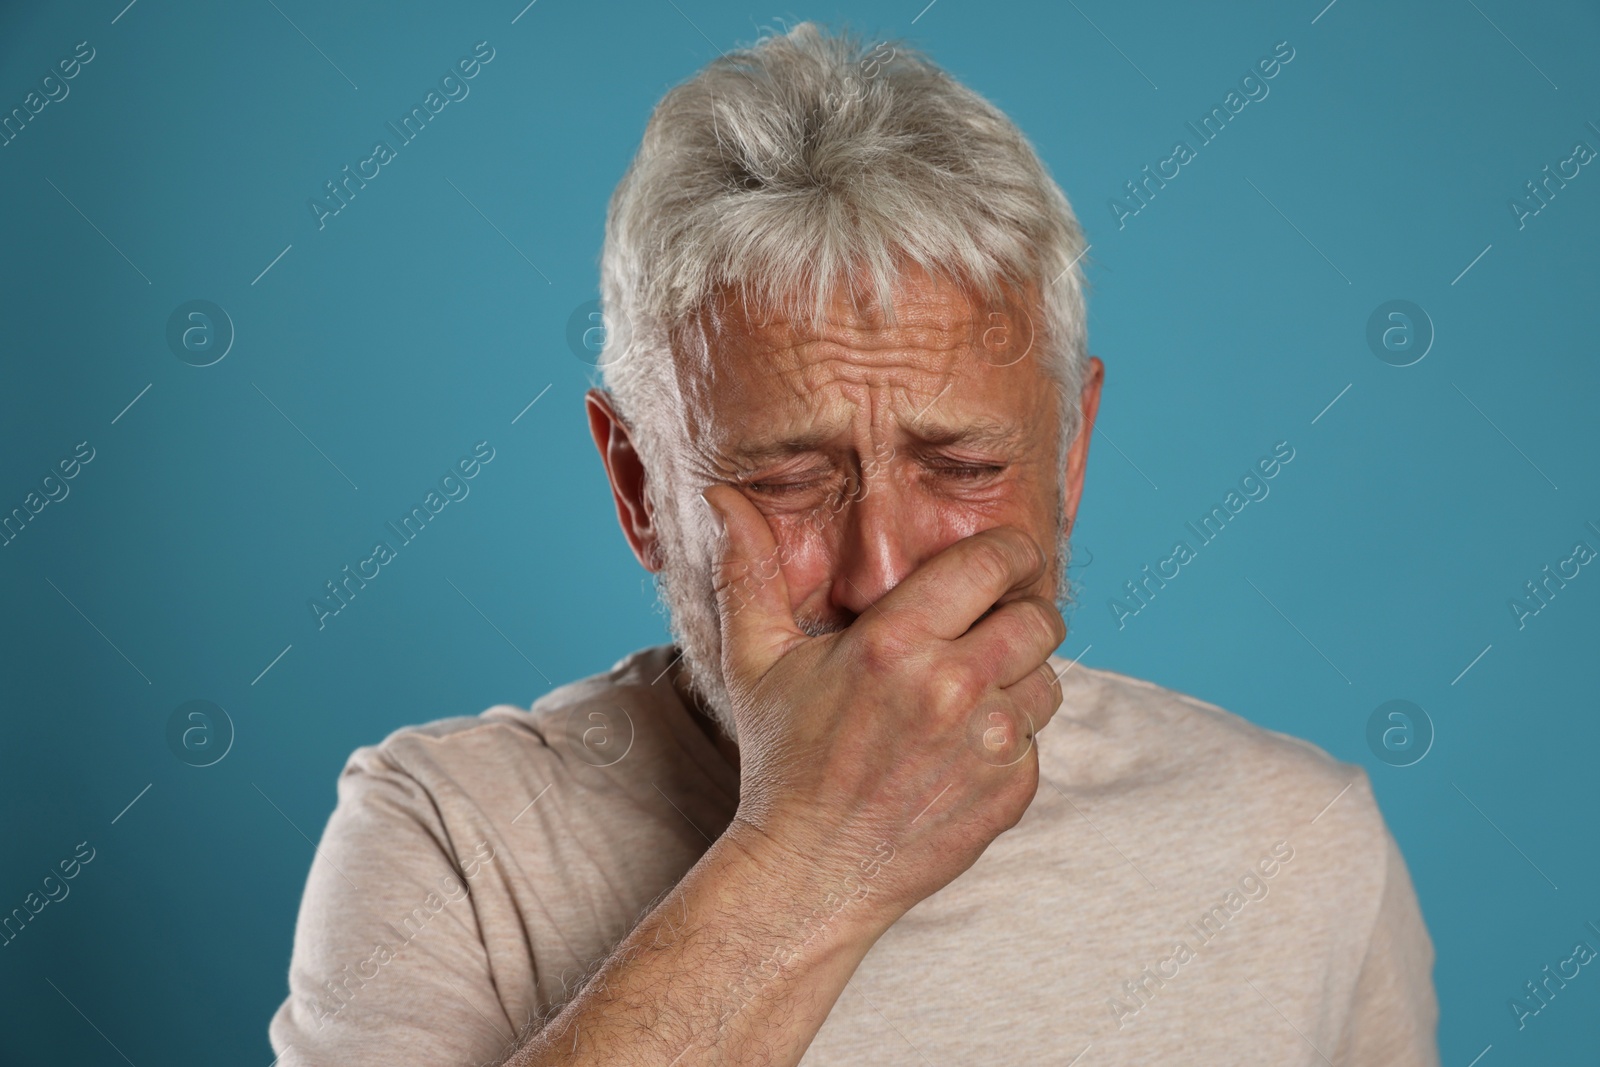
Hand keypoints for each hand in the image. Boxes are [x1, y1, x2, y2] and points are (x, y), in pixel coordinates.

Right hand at [701, 484, 1065, 929]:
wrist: (811, 872)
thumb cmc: (781, 759)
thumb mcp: (756, 660)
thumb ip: (748, 570)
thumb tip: (721, 495)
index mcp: (897, 643)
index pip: (994, 562)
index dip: (1010, 552)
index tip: (1005, 558)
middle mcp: (954, 689)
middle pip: (1040, 618)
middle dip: (1023, 612)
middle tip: (994, 622)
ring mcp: (990, 745)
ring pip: (1049, 679)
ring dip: (1021, 677)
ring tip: (971, 689)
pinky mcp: (1012, 792)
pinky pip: (1038, 740)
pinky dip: (1012, 737)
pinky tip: (961, 748)